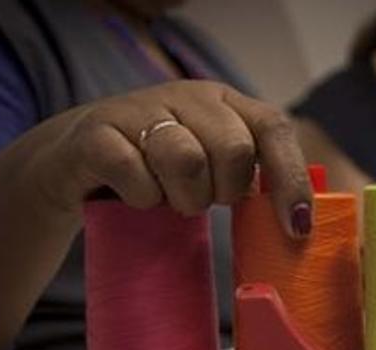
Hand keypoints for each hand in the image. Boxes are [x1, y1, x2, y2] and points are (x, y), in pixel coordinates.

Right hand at [32, 80, 311, 236]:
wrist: (73, 161)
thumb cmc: (159, 171)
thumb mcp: (212, 167)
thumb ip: (253, 179)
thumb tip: (302, 223)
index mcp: (225, 103)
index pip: (274, 129)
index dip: (291, 179)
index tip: (298, 228)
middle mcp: (186, 96)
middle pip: (234, 150)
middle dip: (224, 192)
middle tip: (203, 200)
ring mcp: (138, 109)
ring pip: (186, 160)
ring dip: (184, 198)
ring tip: (169, 199)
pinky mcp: (97, 134)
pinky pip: (136, 174)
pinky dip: (142, 198)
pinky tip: (135, 196)